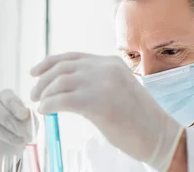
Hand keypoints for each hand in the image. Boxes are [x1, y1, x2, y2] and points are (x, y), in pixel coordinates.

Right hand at [0, 89, 37, 168]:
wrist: (7, 156)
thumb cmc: (17, 135)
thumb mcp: (28, 126)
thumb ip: (29, 118)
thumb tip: (27, 113)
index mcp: (2, 98)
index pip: (5, 95)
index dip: (14, 104)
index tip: (24, 114)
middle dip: (9, 120)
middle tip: (23, 133)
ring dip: (2, 132)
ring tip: (17, 141)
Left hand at [30, 52, 183, 170]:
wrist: (159, 135)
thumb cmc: (138, 119)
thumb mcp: (118, 90)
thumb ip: (96, 82)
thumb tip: (64, 87)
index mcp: (111, 63)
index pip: (72, 57)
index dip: (49, 63)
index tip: (35, 72)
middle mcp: (105, 68)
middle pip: (62, 67)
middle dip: (43, 80)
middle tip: (34, 94)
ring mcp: (102, 84)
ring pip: (59, 82)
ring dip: (44, 93)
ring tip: (40, 104)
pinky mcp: (97, 103)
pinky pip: (62, 100)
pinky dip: (49, 105)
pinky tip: (46, 111)